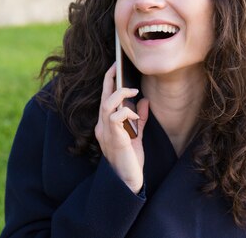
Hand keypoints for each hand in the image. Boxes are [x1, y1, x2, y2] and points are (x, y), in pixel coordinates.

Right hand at [94, 63, 148, 193]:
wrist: (129, 182)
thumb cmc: (131, 160)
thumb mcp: (136, 135)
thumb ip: (138, 118)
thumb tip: (144, 100)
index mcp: (106, 124)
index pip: (105, 98)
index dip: (109, 82)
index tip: (116, 66)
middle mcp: (102, 127)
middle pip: (103, 96)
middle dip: (110, 79)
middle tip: (117, 64)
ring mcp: (106, 133)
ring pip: (107, 104)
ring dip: (120, 94)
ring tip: (132, 89)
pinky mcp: (114, 139)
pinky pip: (116, 118)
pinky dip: (126, 112)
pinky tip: (134, 115)